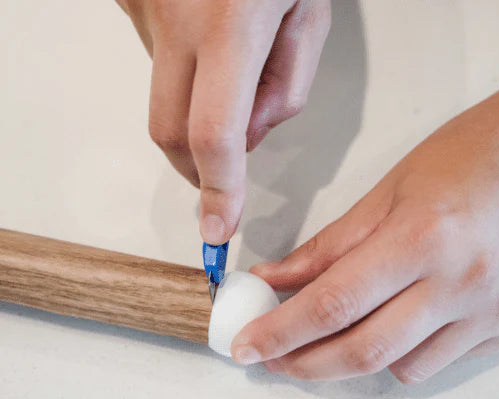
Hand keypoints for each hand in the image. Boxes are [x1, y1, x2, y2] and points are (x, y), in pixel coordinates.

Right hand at [116, 0, 330, 243]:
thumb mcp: (309, 14)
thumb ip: (283, 89)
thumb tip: (246, 138)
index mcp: (232, 20)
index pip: (215, 135)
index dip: (216, 191)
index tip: (216, 230)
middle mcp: (175, 16)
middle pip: (170, 133)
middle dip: (198, 168)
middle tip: (226, 168)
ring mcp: (142, 6)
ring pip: (162, 96)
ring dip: (198, 106)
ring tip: (232, 58)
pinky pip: (154, 62)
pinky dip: (184, 73)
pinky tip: (207, 34)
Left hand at [232, 49, 498, 381]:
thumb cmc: (469, 156)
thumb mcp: (385, 192)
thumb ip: (327, 248)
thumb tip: (275, 280)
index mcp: (423, 236)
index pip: (333, 303)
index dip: (281, 332)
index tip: (248, 347)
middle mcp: (465, 281)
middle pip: (365, 351)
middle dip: (308, 364)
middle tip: (277, 360)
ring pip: (404, 366)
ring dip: (362, 355)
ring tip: (352, 325)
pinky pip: (446, 360)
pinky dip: (411, 349)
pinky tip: (409, 318)